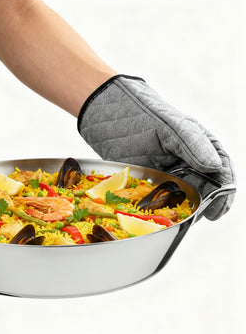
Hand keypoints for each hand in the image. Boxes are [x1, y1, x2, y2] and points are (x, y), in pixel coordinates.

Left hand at [78, 75, 235, 219]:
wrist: (111, 116)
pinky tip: (162, 215)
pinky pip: (160, 200)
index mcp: (202, 147)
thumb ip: (193, 144)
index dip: (223, 192)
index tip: (219, 208)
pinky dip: (163, 209)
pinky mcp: (150, 184)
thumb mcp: (172, 126)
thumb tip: (214, 167)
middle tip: (200, 218)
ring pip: (183, 198)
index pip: (220, 172)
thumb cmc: (145, 114)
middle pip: (204, 189)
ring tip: (184, 219)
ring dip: (185, 210)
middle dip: (205, 205)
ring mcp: (170, 175)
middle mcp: (189, 164)